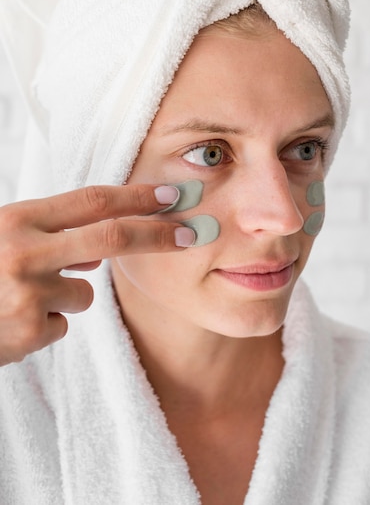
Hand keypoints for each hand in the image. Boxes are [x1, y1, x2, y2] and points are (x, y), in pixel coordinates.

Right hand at [0, 184, 193, 365]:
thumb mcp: (3, 239)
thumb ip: (49, 235)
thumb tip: (99, 254)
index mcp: (17, 219)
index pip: (91, 200)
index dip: (136, 197)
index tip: (171, 196)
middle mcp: (24, 251)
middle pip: (111, 238)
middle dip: (158, 234)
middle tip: (192, 232)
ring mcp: (27, 293)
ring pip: (85, 293)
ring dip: (66, 297)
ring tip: (21, 299)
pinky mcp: (27, 332)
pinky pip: (62, 324)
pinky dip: (45, 324)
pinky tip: (14, 322)